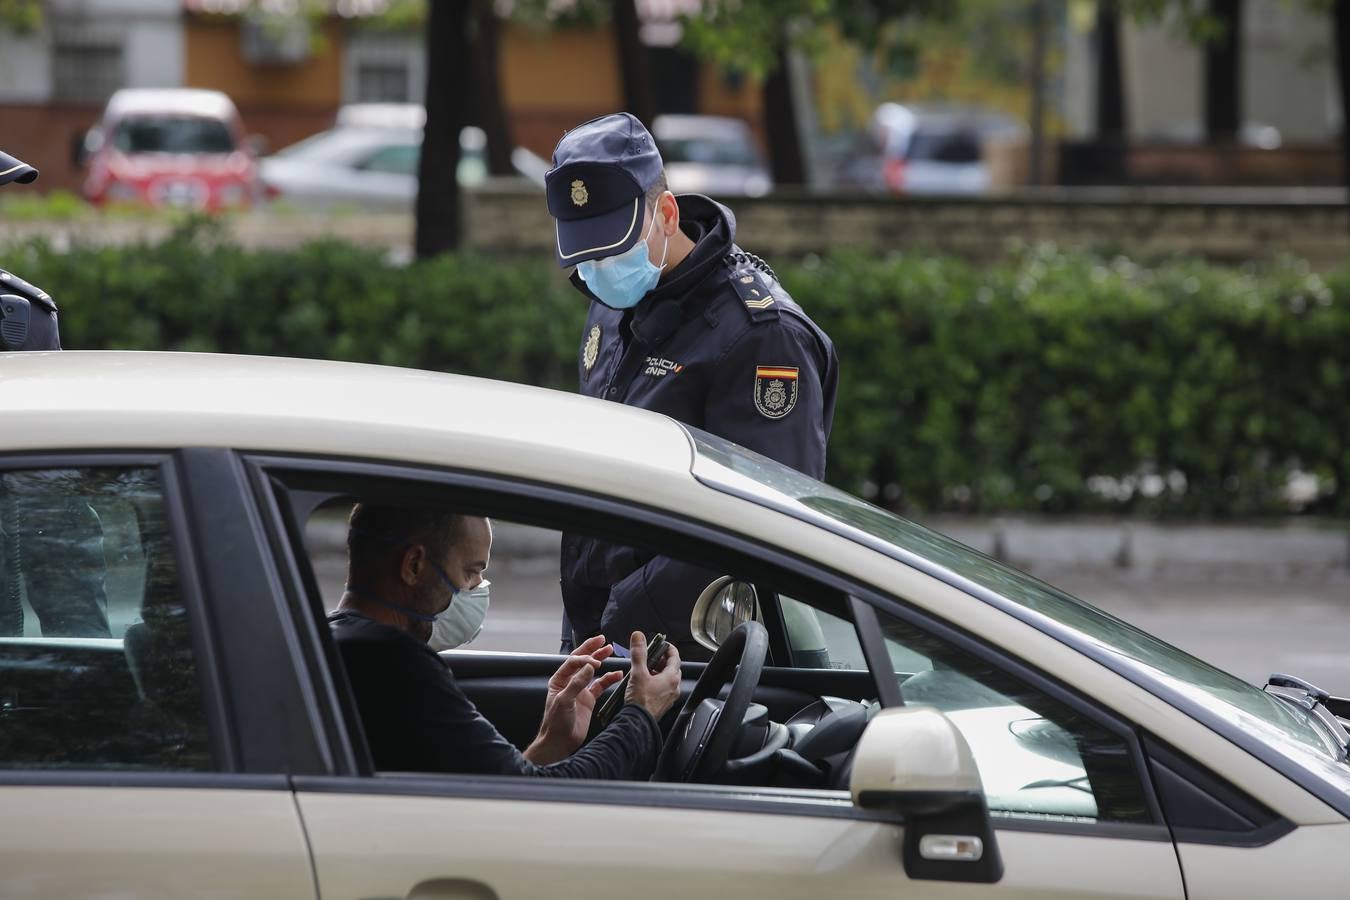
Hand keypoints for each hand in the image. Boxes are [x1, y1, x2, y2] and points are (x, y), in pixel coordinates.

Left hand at [524, 635, 623, 764]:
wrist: (559, 742)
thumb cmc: (556, 723)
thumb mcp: (564, 701)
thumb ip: (577, 683)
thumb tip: (589, 666)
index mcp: (559, 680)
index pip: (573, 662)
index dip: (585, 658)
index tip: (596, 661)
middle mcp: (570, 682)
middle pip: (582, 661)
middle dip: (591, 649)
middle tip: (602, 639)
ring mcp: (580, 690)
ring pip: (592, 671)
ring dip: (601, 660)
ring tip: (610, 650)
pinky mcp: (589, 699)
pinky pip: (600, 685)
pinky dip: (609, 679)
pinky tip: (617, 674)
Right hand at [625, 630, 681, 720]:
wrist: (637, 723)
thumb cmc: (640, 701)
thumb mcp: (638, 673)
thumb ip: (639, 653)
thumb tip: (638, 637)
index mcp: (671, 678)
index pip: (675, 657)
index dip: (668, 648)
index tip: (661, 644)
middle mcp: (674, 687)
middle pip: (672, 668)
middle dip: (662, 660)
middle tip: (651, 656)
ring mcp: (670, 697)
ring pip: (668, 679)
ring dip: (659, 671)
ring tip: (646, 669)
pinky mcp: (663, 704)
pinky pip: (664, 689)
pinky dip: (657, 682)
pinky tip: (645, 683)